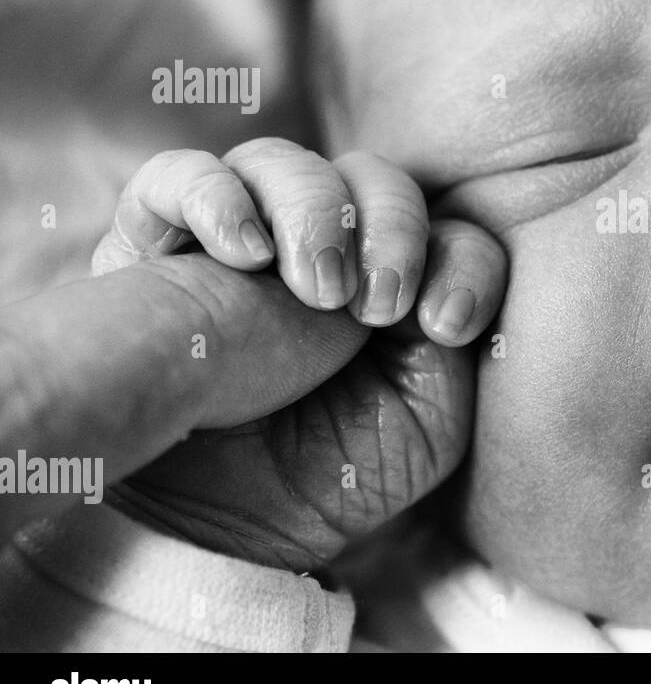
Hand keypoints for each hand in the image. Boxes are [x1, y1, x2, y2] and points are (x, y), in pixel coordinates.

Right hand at [2, 137, 504, 571]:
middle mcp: (316, 249)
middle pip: (374, 177)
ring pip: (284, 160)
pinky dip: (220, 197)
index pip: (446, 229)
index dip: (463, 260)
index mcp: (386, 283)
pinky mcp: (154, 245)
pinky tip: (247, 256)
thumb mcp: (426, 421)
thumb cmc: (321, 474)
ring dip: (320, 213)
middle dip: (395, 228)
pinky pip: (180, 175)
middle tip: (378, 307)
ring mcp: (238, 239)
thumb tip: (452, 270)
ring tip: (316, 293)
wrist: (210, 522)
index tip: (448, 325)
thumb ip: (455, 341)